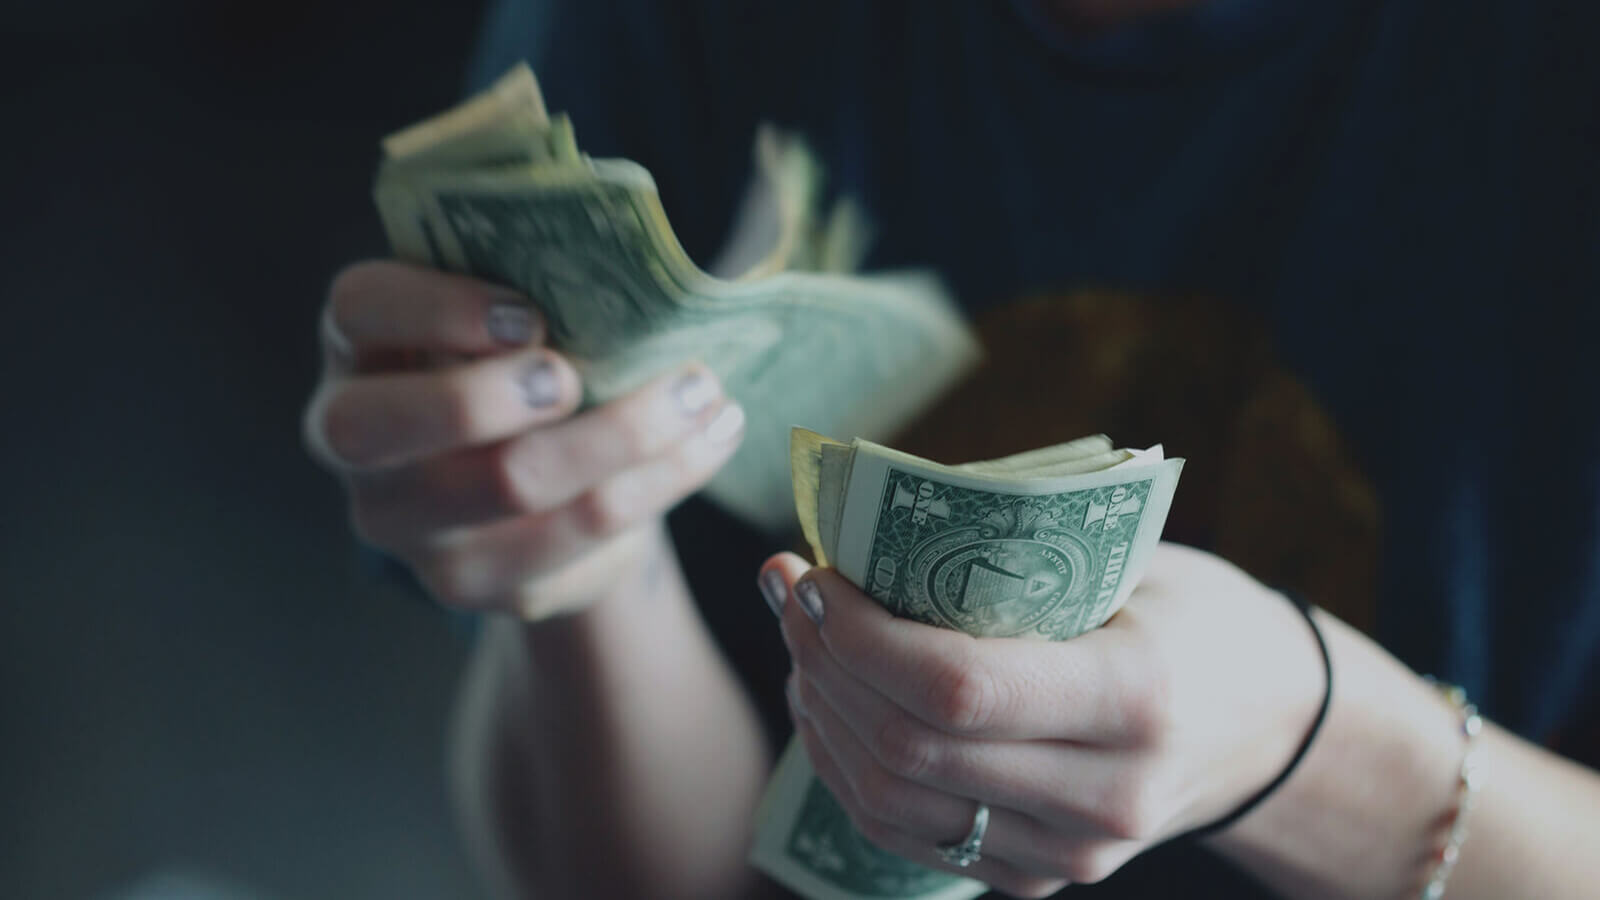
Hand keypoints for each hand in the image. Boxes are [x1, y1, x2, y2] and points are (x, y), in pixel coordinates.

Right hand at [303, 260, 744, 618]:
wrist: (542, 489)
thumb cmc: (523, 367)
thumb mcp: (510, 318)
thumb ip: (534, 284)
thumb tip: (631, 265)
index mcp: (359, 348)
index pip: (358, 310)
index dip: (434, 308)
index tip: (529, 314)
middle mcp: (355, 443)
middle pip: (386, 426)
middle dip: (490, 395)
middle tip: (577, 376)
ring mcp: (408, 526)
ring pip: (509, 484)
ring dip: (623, 433)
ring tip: (702, 392)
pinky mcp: (477, 583)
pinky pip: (579, 535)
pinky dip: (661, 480)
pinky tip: (710, 438)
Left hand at [764, 543, 1325, 897]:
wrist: (1271, 726)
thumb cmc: (1195, 616)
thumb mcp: (1131, 563)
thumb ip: (1014, 556)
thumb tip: (864, 527)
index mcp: (1136, 698)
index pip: (957, 687)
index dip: (859, 635)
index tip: (813, 575)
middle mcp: (1105, 796)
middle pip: (909, 749)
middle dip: (823, 664)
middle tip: (789, 593)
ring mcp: (1072, 854)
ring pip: (891, 804)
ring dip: (822, 717)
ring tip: (802, 644)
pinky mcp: (1040, 879)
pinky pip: (908, 836)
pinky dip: (849, 769)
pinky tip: (831, 705)